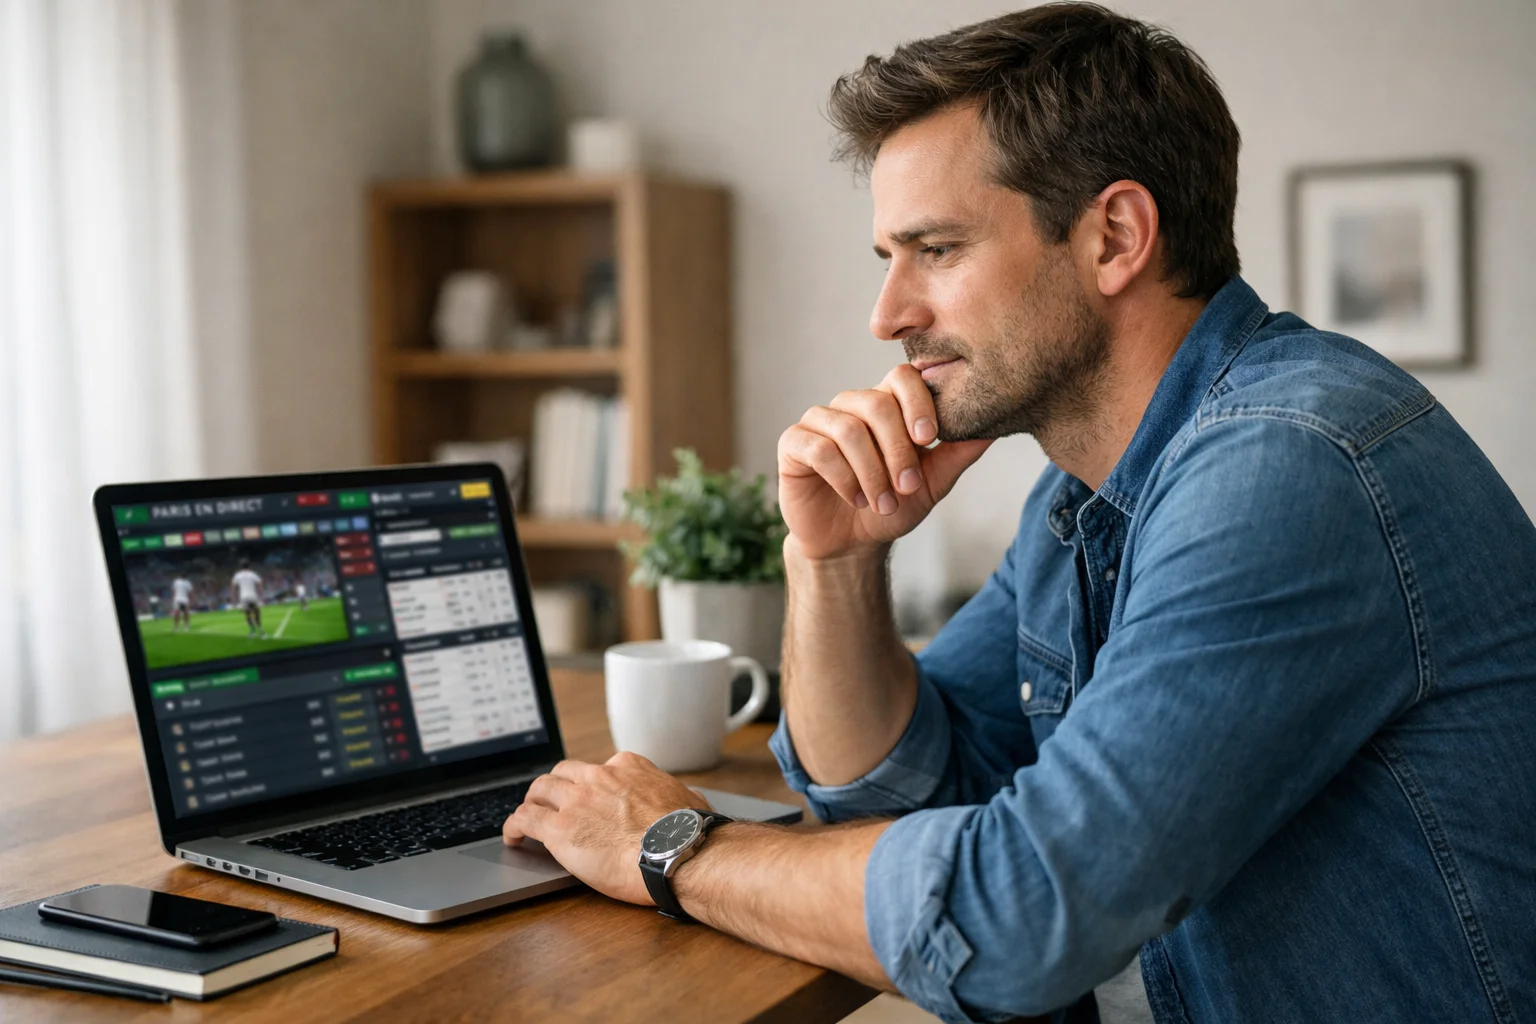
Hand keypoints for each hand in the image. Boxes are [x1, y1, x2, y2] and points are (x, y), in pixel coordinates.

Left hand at [503, 751, 710, 905]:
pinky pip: (525, 818)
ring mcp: (577, 800)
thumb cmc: (689, 834)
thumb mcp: (688, 800)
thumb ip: (678, 796)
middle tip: (550, 803)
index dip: (589, 785)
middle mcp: (599, 776)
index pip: (598, 769)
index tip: (588, 797)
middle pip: (563, 773)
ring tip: (527, 816)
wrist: (679, 854)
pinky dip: (514, 825)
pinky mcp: (559, 828)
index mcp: (629, 767)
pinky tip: (513, 836)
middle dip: (554, 788)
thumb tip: (688, 801)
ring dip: (533, 802)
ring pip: (540, 790)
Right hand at [777, 364, 991, 559]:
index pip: (902, 377)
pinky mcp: (794, 443)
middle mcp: (851, 405)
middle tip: (908, 487)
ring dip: (871, 472)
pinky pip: (819, 449)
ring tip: (882, 503)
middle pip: (876, 404)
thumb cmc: (891, 507)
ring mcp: (820, 421)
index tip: (929, 439)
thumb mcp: (932, 483)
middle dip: (897, 450)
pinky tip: (855, 499)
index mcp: (886, 405)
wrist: (851, 544)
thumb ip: (957, 453)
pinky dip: (842, 478)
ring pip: (848, 429)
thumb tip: (992, 427)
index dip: (917, 402)